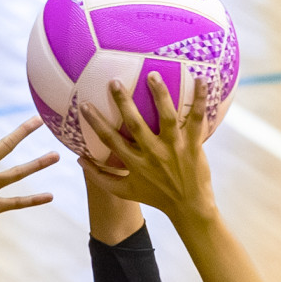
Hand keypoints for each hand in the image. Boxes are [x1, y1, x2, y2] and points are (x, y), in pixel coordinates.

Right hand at [79, 74, 215, 226]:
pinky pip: (197, 119)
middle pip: (135, 125)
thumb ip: (100, 177)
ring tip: (152, 74)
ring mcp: (175, 147)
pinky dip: (200, 99)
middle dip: (123, 102)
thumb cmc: (155, 197)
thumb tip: (79, 159)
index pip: (110, 140)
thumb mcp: (124, 191)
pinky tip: (201, 79)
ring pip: (167, 117)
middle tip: (114, 82)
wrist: (189, 207)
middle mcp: (153, 154)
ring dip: (160, 95)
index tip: (84, 105)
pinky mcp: (194, 144)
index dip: (96, 122)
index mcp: (134, 163)